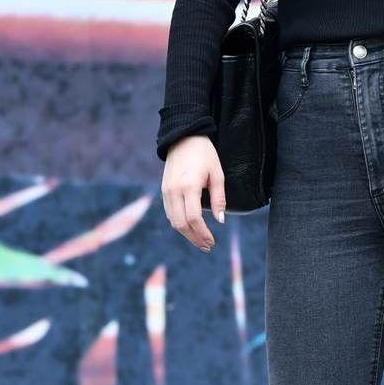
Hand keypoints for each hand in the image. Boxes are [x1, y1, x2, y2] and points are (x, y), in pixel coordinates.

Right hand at [161, 135, 224, 251]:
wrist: (183, 137)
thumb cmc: (204, 154)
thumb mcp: (217, 174)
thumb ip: (219, 198)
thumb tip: (220, 221)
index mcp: (189, 186)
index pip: (193, 218)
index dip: (202, 233)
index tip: (212, 241)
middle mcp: (174, 191)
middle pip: (181, 224)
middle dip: (194, 238)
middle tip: (207, 246)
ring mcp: (166, 191)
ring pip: (173, 221)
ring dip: (186, 234)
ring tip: (201, 241)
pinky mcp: (164, 190)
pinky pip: (170, 213)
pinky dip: (179, 224)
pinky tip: (190, 228)